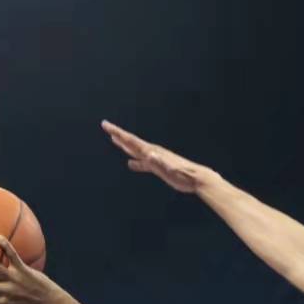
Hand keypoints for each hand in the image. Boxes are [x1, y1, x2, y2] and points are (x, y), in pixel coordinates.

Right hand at [102, 120, 220, 194]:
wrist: (197, 178)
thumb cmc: (184, 176)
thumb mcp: (170, 170)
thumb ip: (159, 162)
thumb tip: (148, 154)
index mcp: (152, 152)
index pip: (131, 140)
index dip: (117, 133)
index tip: (106, 125)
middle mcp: (153, 152)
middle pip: (131, 141)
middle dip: (118, 135)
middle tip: (106, 126)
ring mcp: (156, 159)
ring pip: (136, 150)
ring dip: (125, 145)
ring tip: (114, 140)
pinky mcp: (159, 167)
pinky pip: (143, 163)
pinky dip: (135, 162)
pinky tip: (130, 164)